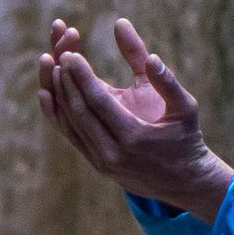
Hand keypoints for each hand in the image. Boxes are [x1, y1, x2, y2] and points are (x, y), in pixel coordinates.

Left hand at [37, 17, 233, 223]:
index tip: (71, 53)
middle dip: (67, 79)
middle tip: (58, 52)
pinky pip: (71, 135)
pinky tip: (47, 92)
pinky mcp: (95, 163)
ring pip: (70, 123)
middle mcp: (112, 152)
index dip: (82, 75)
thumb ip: (167, 80)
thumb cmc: (186, 139)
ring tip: (52, 63)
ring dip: (59, 93)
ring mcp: (100, 161)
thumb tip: (152, 56)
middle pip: (79, 110)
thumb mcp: (185, 107)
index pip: (98, 100)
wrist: (184, 182)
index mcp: (133, 136)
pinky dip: (57, 113)